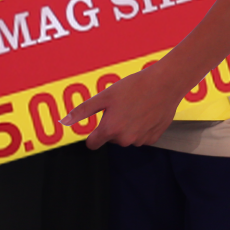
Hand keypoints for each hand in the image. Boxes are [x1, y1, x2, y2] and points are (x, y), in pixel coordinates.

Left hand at [60, 63, 184, 149]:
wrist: (164, 85)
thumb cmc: (134, 87)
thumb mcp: (105, 96)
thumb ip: (83, 110)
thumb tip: (64, 121)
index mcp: (110, 129)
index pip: (93, 143)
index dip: (93, 134)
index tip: (98, 124)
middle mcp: (125, 139)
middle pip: (111, 138)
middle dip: (113, 125)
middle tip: (121, 107)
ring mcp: (140, 140)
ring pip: (127, 137)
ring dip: (127, 126)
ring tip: (135, 107)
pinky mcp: (153, 138)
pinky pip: (141, 137)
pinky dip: (141, 127)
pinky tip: (145, 113)